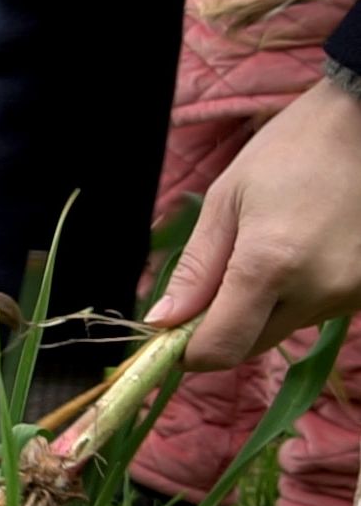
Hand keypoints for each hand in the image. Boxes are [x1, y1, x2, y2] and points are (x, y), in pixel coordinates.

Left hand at [147, 77, 360, 369]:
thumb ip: (196, 269)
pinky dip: (295, 296)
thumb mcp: (227, 201)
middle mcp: (318, 291)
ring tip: (264, 250)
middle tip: (204, 293)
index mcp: (271, 265)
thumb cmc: (289, 151)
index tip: (169, 339)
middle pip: (251, 346)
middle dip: (219, 331)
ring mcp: (351, 294)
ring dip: (260, 310)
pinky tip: (297, 251)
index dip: (187, 353)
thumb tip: (163, 321)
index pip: (221, 347)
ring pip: (284, 329)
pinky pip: (316, 312)